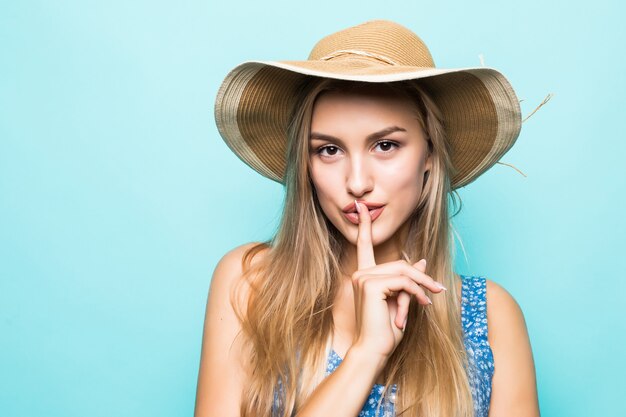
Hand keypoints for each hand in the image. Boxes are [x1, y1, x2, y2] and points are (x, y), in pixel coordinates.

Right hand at [350, 200, 446, 359]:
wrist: (373, 351)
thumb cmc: (385, 331)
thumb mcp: (402, 301)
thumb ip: (408, 280)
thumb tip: (420, 260)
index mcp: (363, 275)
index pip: (364, 245)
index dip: (364, 225)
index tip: (362, 206)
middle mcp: (360, 273)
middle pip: (399, 263)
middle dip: (421, 277)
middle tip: (438, 290)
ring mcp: (363, 278)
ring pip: (404, 271)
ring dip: (422, 285)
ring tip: (431, 299)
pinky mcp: (370, 284)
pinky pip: (403, 281)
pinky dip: (418, 291)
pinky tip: (423, 304)